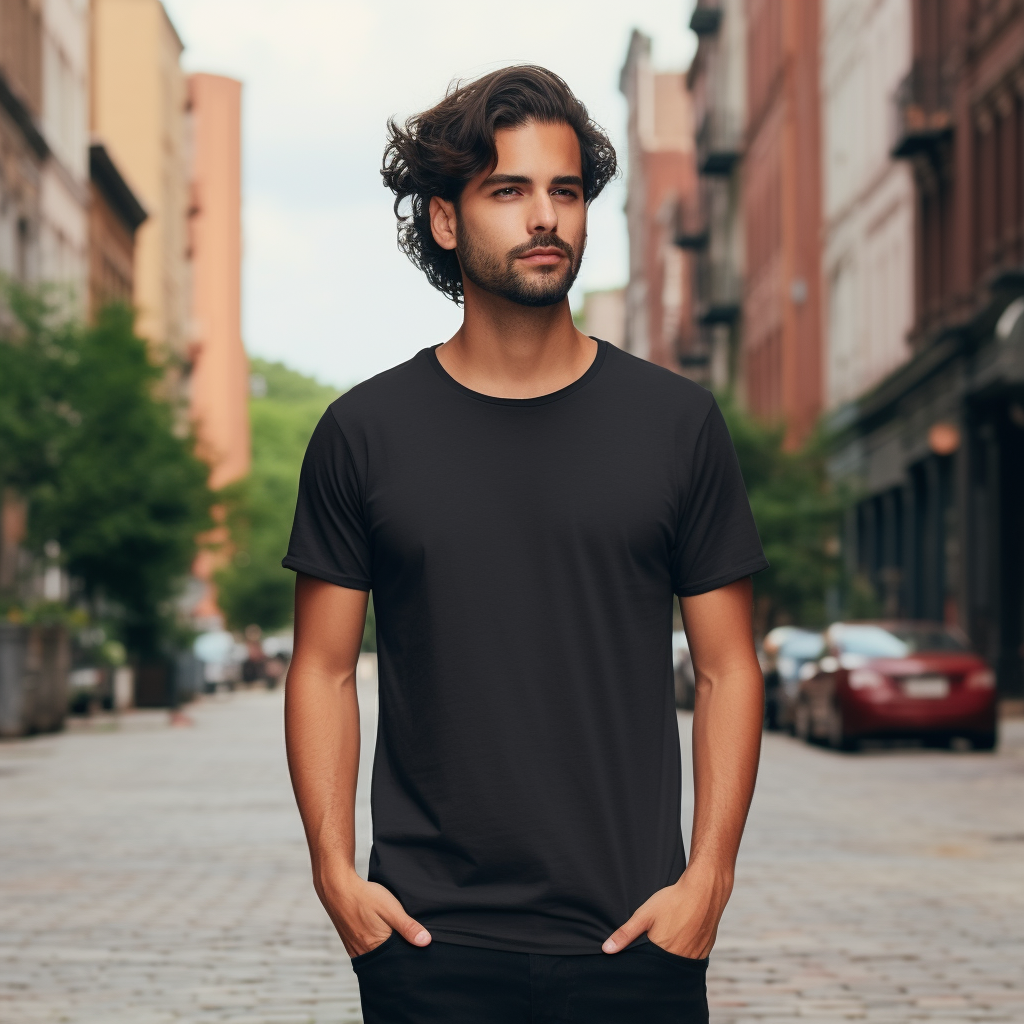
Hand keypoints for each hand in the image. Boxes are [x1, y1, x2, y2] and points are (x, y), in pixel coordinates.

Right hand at [315, 861, 430, 956]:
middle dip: (397, 955)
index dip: (408, 956)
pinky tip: (381, 936)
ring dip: (386, 951)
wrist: (337, 887)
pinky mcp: (349, 942)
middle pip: (386, 961)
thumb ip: (408, 926)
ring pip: (375, 956)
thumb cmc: (364, 896)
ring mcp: (354, 948)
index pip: (397, 962)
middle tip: (408, 943)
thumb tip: (426, 942)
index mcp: (375, 947)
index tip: (418, 950)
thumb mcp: (391, 908)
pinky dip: (375, 948)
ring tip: (395, 938)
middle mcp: (363, 952)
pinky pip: (365, 951)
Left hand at [602, 865, 731, 957]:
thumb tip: (607, 949)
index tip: (640, 955)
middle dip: (657, 961)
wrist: (704, 889)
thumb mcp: (645, 914)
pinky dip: (686, 953)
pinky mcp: (705, 951)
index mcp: (663, 954)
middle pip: (664, 968)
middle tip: (656, 942)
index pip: (648, 969)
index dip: (643, 964)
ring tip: (669, 938)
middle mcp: (680, 960)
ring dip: (672, 958)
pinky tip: (682, 938)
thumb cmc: (673, 900)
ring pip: (679, 965)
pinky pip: (692, 959)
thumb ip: (626, 933)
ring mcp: (695, 957)